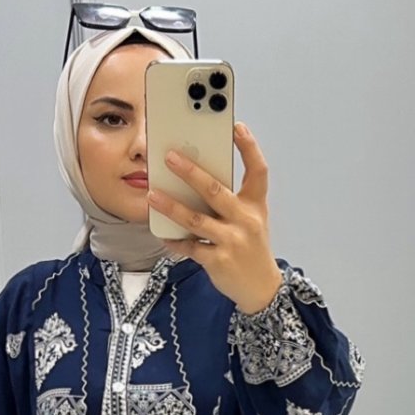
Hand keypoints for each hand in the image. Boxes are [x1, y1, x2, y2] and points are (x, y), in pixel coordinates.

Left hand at [148, 122, 283, 313]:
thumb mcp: (251, 220)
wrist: (262, 288)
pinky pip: (190, 247)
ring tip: (152, 195)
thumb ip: (231, 200)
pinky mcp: (218, 261)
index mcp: (255, 205)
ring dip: (171, 206)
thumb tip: (197, 178)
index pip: (258, 171)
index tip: (237, 127)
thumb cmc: (251, 248)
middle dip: (191, 172)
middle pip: (216, 191)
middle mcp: (245, 221)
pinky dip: (175, 241)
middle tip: (169, 157)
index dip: (249, 148)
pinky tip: (163, 234)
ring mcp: (232, 242)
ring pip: (196, 220)